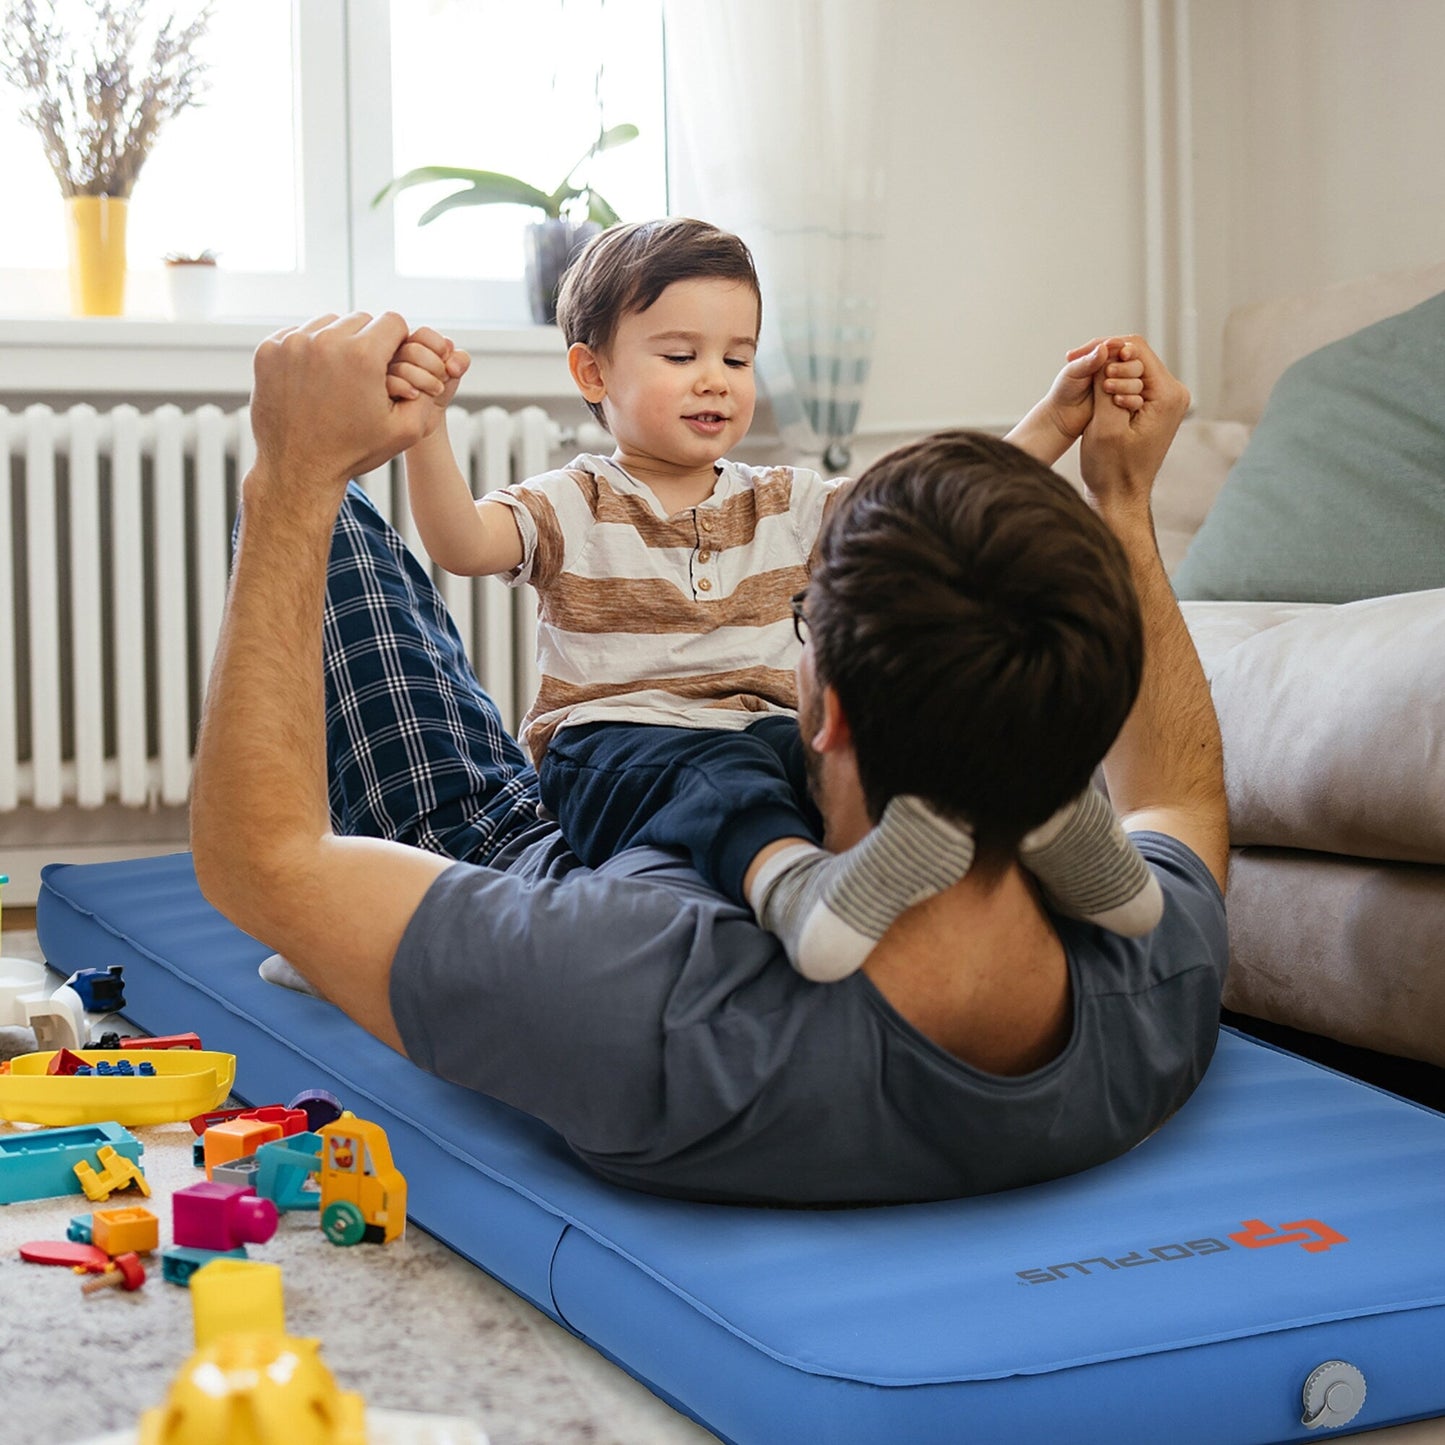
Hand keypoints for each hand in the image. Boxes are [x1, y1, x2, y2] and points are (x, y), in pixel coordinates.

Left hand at [250, 312, 436, 499]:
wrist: (298, 470)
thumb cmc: (353, 452)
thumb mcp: (406, 431)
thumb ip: (429, 392)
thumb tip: (434, 363)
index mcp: (362, 356)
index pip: (393, 322)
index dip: (398, 343)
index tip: (391, 364)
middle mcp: (325, 341)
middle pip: (361, 318)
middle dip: (368, 342)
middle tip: (364, 375)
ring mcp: (292, 343)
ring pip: (329, 323)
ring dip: (338, 343)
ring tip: (339, 377)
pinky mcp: (268, 350)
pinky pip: (299, 334)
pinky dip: (309, 350)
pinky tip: (314, 379)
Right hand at [387, 327, 470, 440]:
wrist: (419, 424)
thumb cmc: (432, 396)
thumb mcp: (450, 377)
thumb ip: (459, 361)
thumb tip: (453, 364)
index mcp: (409, 343)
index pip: (424, 334)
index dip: (440, 346)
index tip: (449, 365)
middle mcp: (392, 354)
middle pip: (413, 350)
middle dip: (435, 366)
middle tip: (443, 379)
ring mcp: (380, 371)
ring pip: (401, 367)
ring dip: (425, 380)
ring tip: (435, 391)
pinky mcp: (373, 390)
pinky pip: (389, 383)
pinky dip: (405, 388)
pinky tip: (415, 395)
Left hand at [1043, 337, 1144, 443]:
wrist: (1062, 416)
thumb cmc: (1064, 390)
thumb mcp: (1073, 372)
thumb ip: (1088, 360)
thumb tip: (1104, 347)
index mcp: (1106, 358)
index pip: (1122, 349)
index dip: (1122, 350)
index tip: (1121, 353)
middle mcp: (1117, 371)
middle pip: (1135, 363)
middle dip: (1125, 367)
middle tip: (1108, 371)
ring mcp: (1122, 388)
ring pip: (1137, 382)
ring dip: (1126, 383)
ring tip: (1106, 386)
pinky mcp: (1124, 406)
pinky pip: (1136, 401)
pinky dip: (1130, 399)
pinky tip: (1116, 400)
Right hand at [1078, 334, 1189, 517]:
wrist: (1120, 497)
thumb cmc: (1112, 470)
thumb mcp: (1104, 426)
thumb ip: (1106, 386)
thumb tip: (1105, 352)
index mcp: (1167, 396)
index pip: (1135, 349)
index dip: (1103, 348)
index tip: (1076, 358)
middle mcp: (1173, 394)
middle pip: (1136, 354)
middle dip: (1106, 362)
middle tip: (1083, 378)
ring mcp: (1166, 400)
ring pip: (1133, 367)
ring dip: (1108, 375)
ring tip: (1093, 396)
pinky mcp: (1156, 407)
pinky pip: (1134, 382)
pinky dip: (1113, 386)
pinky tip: (1100, 399)